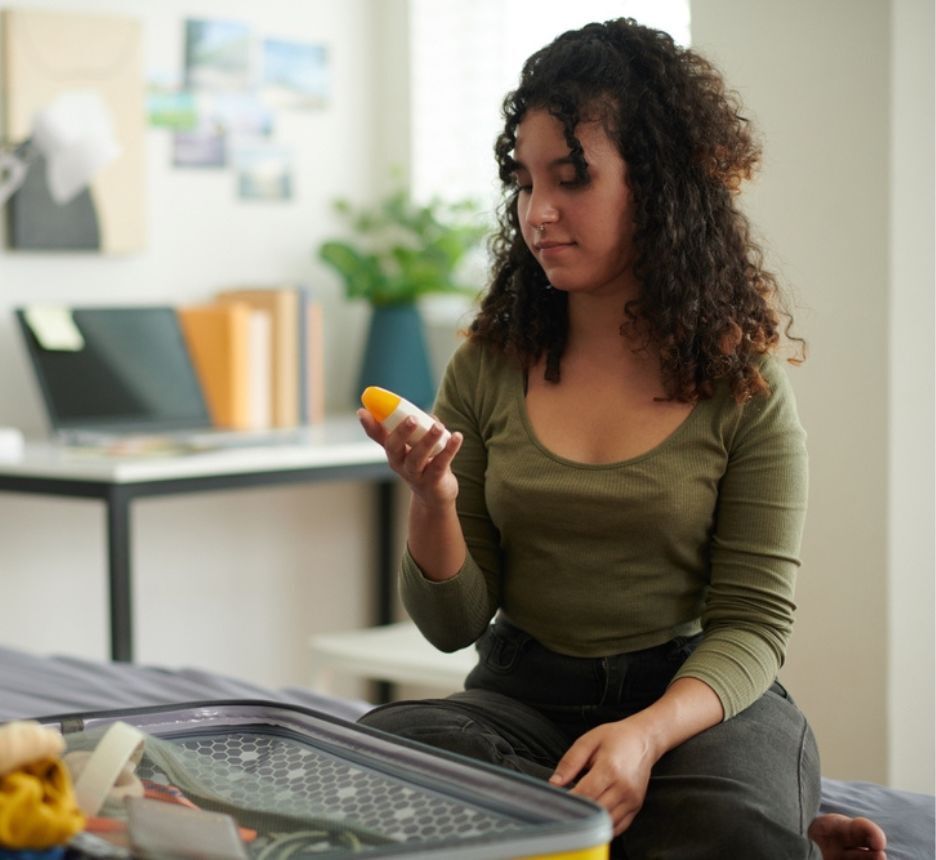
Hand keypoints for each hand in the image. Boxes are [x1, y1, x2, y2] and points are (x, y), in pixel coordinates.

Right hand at [357, 408, 462, 507]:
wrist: (435, 497)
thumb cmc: (424, 466)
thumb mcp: (415, 448)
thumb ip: (418, 430)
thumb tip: (427, 414)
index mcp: (393, 452)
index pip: (378, 436)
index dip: (369, 425)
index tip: (362, 411)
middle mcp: (400, 463)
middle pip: (394, 448)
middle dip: (401, 432)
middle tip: (412, 418)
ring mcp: (415, 474)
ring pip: (418, 458)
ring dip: (428, 440)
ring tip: (438, 426)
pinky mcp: (433, 481)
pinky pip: (440, 464)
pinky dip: (450, 449)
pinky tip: (457, 436)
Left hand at [549, 717, 656, 836]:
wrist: (643, 740)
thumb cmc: (615, 738)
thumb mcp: (589, 741)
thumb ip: (570, 762)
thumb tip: (554, 783)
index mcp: (610, 768)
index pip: (585, 793)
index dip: (569, 800)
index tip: (555, 803)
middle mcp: (623, 787)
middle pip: (596, 811)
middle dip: (578, 813)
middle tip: (562, 811)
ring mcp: (632, 799)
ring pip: (607, 822)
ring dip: (591, 822)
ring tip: (576, 815)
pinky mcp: (636, 806)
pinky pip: (619, 826)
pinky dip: (604, 827)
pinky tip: (594, 819)